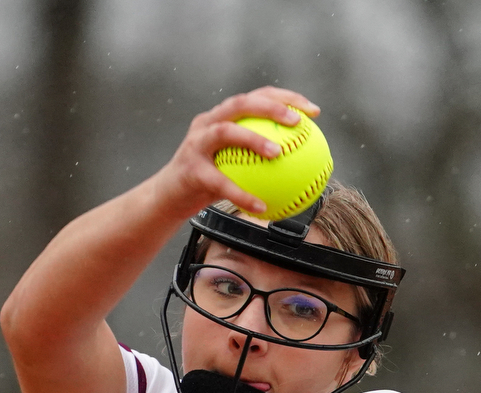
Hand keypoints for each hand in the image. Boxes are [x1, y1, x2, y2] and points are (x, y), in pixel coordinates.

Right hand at [151, 87, 319, 217]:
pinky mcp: (190, 170)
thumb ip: (260, 159)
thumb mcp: (234, 165)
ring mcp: (196, 144)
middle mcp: (208, 124)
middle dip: (270, 106)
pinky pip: (220, 182)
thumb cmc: (207, 182)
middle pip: (240, 104)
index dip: (285, 98)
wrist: (168, 198)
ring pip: (225, 132)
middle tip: (296, 120)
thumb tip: (302, 166)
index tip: (313, 111)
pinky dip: (241, 194)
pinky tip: (261, 207)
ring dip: (253, 139)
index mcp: (221, 118)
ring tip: (278, 153)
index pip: (256, 97)